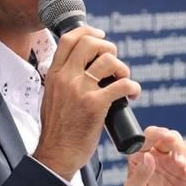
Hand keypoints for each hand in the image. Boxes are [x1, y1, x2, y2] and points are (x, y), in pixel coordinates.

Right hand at [34, 26, 138, 180]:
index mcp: (54, 74)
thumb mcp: (52, 96)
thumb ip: (64, 80)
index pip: (69, 38)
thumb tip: (84, 67)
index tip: (101, 35)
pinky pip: (122, 84)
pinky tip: (133, 95)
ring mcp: (80, 90)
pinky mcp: (95, 104)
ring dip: (123, 68)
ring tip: (124, 81)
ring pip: (109, 60)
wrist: (56, 154)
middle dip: (109, 47)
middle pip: (91, 43)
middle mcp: (65, 77)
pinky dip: (133, 87)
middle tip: (115, 62)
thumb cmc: (59, 130)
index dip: (89, 31)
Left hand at [124, 125, 185, 185]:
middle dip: (178, 147)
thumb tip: (147, 157)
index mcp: (143, 154)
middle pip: (172, 139)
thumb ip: (140, 174)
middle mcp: (160, 154)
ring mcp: (177, 161)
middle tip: (179, 163)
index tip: (166, 137)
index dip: (158, 133)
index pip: (150, 136)